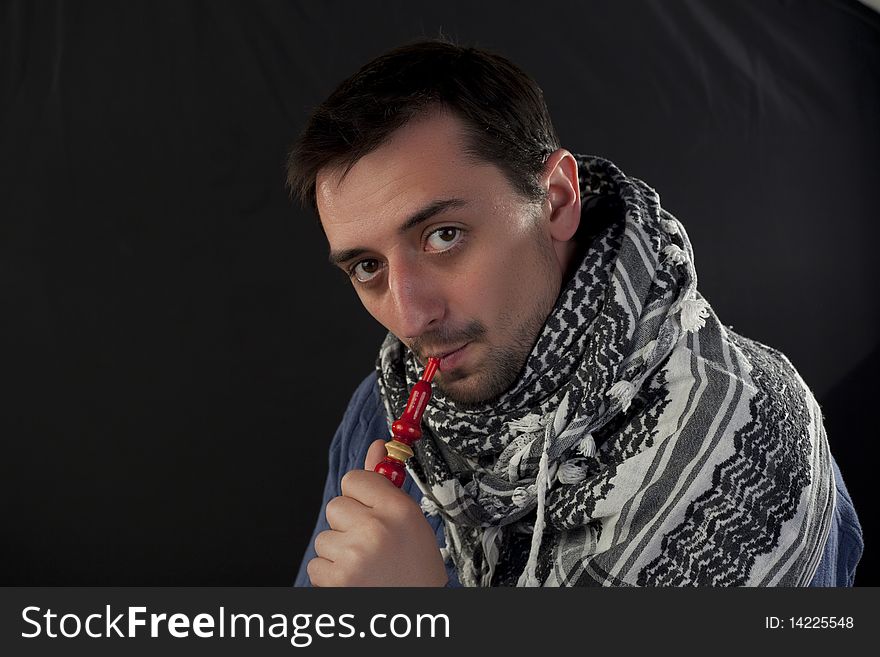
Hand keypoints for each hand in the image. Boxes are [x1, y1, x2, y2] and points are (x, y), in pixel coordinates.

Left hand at [307, 439, 447, 586]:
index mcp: (399, 510)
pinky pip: (316, 564)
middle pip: (336, 506)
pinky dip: (330, 575)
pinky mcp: (337, 579)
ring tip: (364, 565)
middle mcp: (376, 528)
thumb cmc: (416, 570)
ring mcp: (354, 554)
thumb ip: (386, 484)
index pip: (355, 478)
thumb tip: (376, 446)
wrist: (416, 609)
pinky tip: (354, 579)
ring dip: (338, 552)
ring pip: (324, 537)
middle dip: (347, 524)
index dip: (360, 495)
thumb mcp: (410, 522)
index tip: (369, 508)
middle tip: (370, 543)